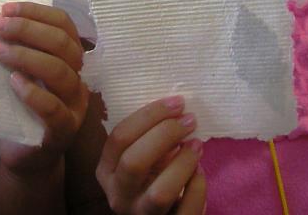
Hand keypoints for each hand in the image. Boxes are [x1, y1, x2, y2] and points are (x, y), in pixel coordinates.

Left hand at [0, 2, 89, 175]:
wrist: (26, 156)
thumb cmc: (20, 108)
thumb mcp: (20, 72)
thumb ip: (18, 49)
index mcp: (70, 59)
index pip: (64, 24)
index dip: (36, 12)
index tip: (5, 9)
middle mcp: (78, 78)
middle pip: (63, 44)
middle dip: (27, 30)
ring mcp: (74, 106)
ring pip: (60, 72)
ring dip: (25, 56)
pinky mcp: (63, 131)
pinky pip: (54, 108)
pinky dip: (32, 92)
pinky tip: (13, 82)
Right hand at [96, 96, 205, 214]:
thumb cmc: (150, 178)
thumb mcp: (140, 158)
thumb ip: (148, 138)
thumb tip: (177, 110)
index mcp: (106, 171)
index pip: (119, 138)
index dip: (148, 116)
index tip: (176, 103)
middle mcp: (118, 195)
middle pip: (134, 162)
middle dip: (164, 135)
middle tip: (189, 121)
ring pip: (159, 192)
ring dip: (182, 164)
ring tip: (197, 145)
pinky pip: (186, 210)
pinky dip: (197, 187)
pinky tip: (200, 171)